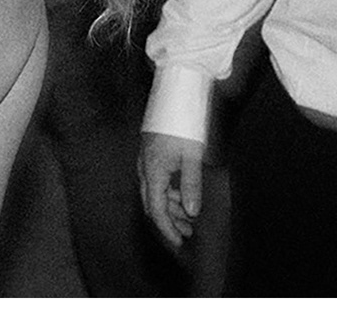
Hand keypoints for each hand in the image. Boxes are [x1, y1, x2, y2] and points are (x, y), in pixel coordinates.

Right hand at [138, 131, 204, 250]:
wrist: (176, 92)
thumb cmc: (185, 123)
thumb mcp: (192, 156)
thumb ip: (191, 186)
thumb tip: (191, 213)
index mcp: (152, 171)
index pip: (156, 210)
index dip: (167, 229)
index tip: (179, 243)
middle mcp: (144, 169)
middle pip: (153, 204)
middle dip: (169, 221)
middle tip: (188, 233)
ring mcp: (146, 161)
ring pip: (155, 193)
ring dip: (171, 207)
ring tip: (190, 217)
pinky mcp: (152, 154)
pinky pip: (158, 181)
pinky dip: (170, 193)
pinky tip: (184, 195)